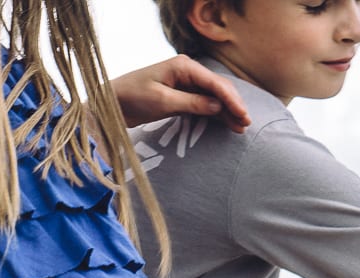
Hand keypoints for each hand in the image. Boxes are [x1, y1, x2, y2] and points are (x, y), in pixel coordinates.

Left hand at [110, 55, 249, 131]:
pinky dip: (217, 113)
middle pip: (219, 88)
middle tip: (245, 123)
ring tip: (240, 127)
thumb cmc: (133, 97)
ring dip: (228, 111)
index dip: (231, 100)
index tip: (243, 116)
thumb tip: (217, 106)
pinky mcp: (183, 95)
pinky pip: (205, 103)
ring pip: (215, 97)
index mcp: (184, 67)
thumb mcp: (163, 101)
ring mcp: (186, 83)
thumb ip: (191, 103)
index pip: (215, 83)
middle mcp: (188, 71)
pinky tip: (227, 123)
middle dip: (234, 105)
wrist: (113, 102)